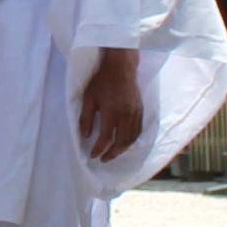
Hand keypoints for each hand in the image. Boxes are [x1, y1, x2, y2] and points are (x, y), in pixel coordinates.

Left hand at [79, 47, 144, 162]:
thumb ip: (86, 118)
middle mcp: (126, 115)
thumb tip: (85, 136)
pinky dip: (131, 141)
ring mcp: (135, 113)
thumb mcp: (88, 97)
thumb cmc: (101, 81)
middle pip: (121, 142)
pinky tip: (124, 143)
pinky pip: (138, 131)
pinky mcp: (140, 110)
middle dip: (112, 153)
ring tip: (112, 153)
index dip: (99, 149)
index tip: (92, 155)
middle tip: (103, 159)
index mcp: (112, 111)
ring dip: (122, 149)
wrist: (121, 67)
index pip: (106, 137)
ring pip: (131, 138)